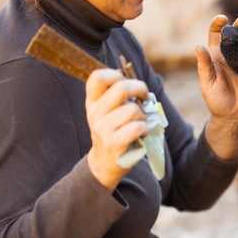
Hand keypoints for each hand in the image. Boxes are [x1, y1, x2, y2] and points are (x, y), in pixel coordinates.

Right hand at [85, 68, 148, 190]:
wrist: (104, 162)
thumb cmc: (112, 131)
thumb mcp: (107, 112)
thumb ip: (116, 95)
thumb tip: (132, 77)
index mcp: (92, 101)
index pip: (97, 77)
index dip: (115, 74)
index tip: (126, 81)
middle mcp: (95, 113)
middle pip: (121, 88)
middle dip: (140, 88)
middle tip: (144, 96)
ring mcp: (103, 129)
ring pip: (133, 110)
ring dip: (143, 116)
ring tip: (139, 123)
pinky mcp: (114, 143)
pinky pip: (137, 127)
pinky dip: (145, 128)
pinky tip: (141, 133)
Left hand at [195, 13, 237, 159]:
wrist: (233, 119)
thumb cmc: (216, 103)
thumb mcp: (207, 85)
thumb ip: (204, 67)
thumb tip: (197, 47)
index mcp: (216, 56)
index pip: (216, 34)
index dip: (218, 24)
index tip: (223, 19)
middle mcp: (231, 55)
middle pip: (236, 33)